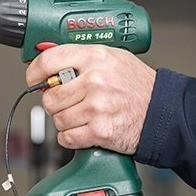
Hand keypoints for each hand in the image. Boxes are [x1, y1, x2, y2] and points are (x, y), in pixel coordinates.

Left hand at [26, 44, 155, 154]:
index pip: (48, 60)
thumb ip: (82, 59)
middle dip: (55, 103)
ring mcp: (96, 107)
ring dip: (65, 122)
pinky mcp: (99, 130)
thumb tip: (50, 65)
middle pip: (50, 96)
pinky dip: (72, 138)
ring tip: (83, 116)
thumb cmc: (138, 86)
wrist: (162, 111)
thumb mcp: (113, 58)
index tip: (34, 79)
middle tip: (68, 103)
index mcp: (95, 57)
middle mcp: (95, 80)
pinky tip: (85, 130)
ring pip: (57, 119)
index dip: (35, 72)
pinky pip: (67, 138)